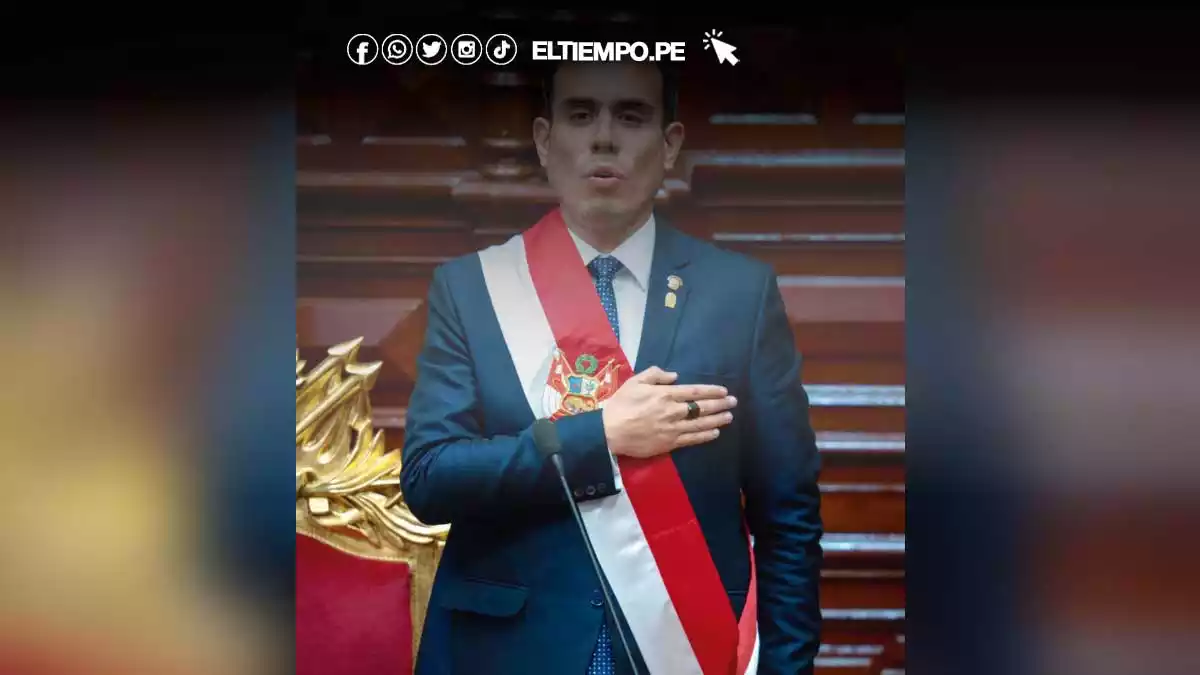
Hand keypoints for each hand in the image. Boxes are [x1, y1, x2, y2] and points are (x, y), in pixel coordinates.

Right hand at [601, 366, 736, 458]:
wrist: (610, 431)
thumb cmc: (620, 404)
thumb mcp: (634, 382)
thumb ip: (655, 375)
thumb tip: (675, 376)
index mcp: (665, 394)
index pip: (694, 391)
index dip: (711, 391)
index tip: (723, 390)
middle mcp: (672, 411)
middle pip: (702, 407)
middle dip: (720, 404)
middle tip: (733, 402)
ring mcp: (672, 428)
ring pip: (700, 424)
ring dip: (717, 420)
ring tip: (729, 416)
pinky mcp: (669, 443)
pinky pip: (692, 439)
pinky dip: (705, 436)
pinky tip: (715, 433)